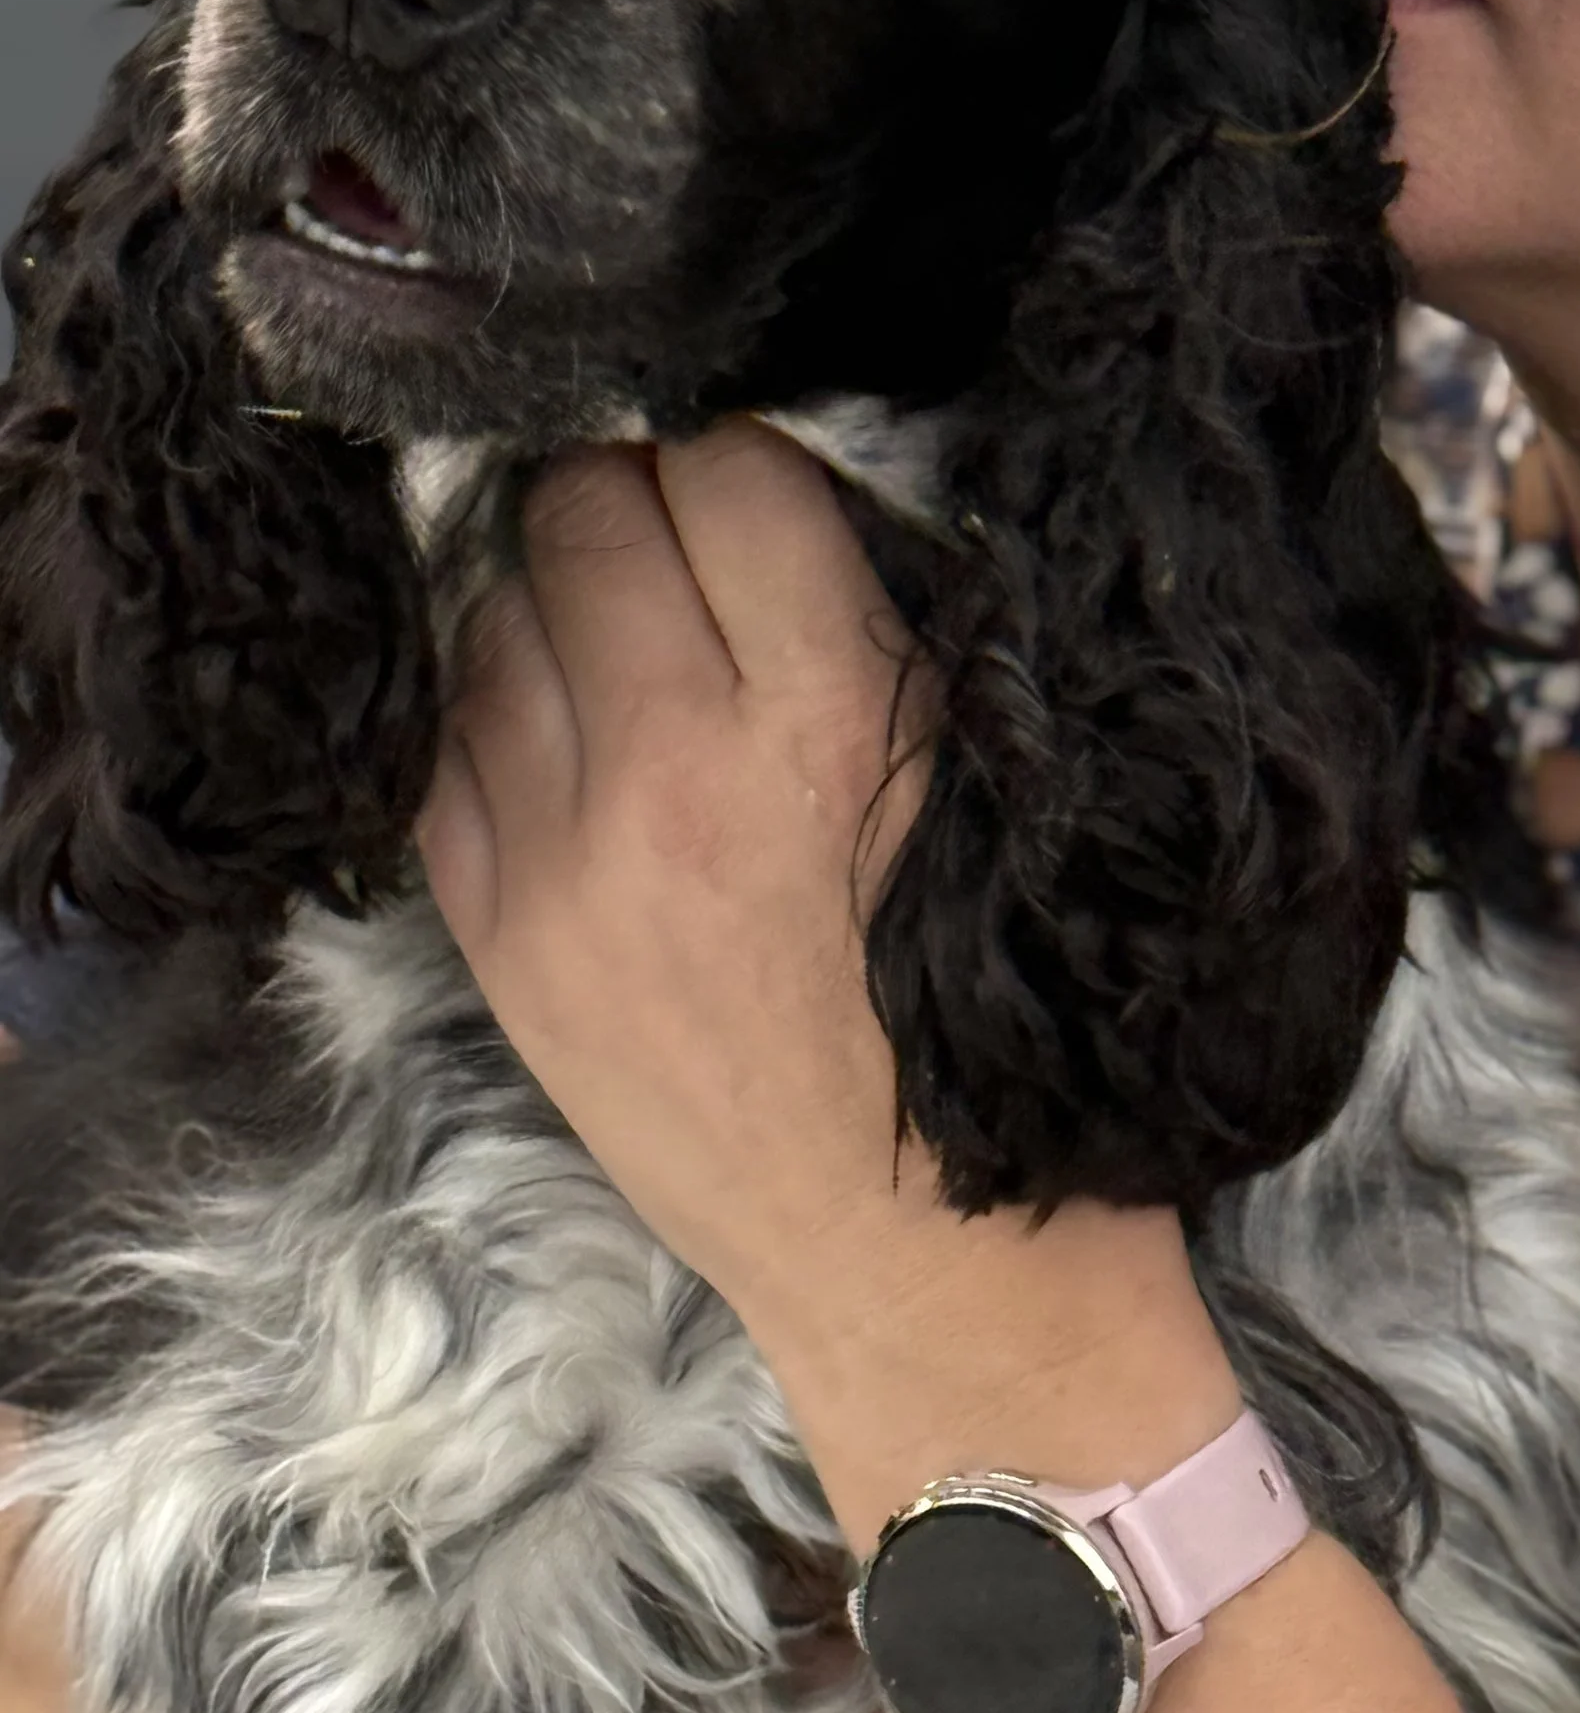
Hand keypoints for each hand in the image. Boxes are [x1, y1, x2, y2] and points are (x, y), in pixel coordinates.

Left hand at [417, 423, 1238, 1537]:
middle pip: (583, 509)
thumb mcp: (1001, 784)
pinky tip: (567, 721)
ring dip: (557, 588)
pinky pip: (441, 746)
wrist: (926, 1265)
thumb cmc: (1004, 1015)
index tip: (770, 474)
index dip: (752, 446)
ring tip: (627, 620)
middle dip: (635, 488)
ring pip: (494, 611)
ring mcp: (561, 858)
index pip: (730, 467)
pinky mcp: (498, 940)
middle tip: (686, 525)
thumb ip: (903, 624)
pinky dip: (498, 705)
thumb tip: (819, 470)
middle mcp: (672, 768)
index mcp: (826, 716)